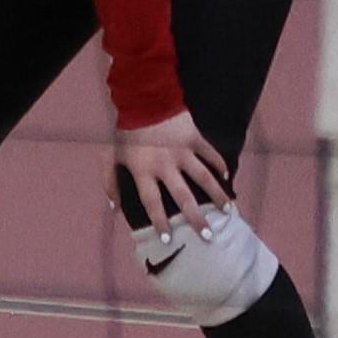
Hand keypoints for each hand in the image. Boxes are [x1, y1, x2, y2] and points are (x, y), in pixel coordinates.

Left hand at [112, 110, 230, 239]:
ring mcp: (181, 150)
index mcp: (143, 171)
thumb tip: (114, 209)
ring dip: (215, 194)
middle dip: (195, 218)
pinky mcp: (193, 136)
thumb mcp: (110, 157)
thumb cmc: (125, 131)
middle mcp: (164, 165)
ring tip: (227, 211)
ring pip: (202, 177)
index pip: (152, 203)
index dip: (160, 222)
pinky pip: (209, 153)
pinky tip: (227, 177)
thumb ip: (110, 184)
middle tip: (207, 235)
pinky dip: (219, 164)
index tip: (168, 240)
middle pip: (182, 196)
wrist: (143, 97)